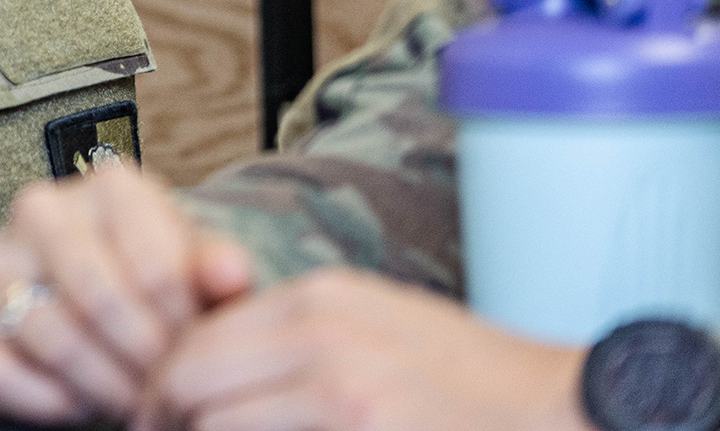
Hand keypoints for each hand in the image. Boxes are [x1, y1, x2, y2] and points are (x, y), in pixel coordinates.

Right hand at [0, 163, 254, 421]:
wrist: (100, 297)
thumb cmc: (156, 278)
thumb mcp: (197, 266)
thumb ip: (220, 267)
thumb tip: (230, 274)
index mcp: (108, 187)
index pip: (156, 269)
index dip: (186, 330)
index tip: (198, 355)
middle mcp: (40, 210)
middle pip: (99, 297)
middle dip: (143, 360)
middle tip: (166, 391)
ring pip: (50, 336)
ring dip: (101, 387)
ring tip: (133, 401)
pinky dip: (44, 403)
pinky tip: (79, 407)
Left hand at [140, 269, 585, 430]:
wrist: (561, 410)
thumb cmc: (468, 379)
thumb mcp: (373, 324)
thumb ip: (292, 336)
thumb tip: (206, 366)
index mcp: (318, 301)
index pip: (195, 341)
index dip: (163, 389)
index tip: (158, 416)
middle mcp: (322, 339)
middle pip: (188, 384)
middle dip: (166, 420)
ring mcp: (343, 396)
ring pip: (217, 427)